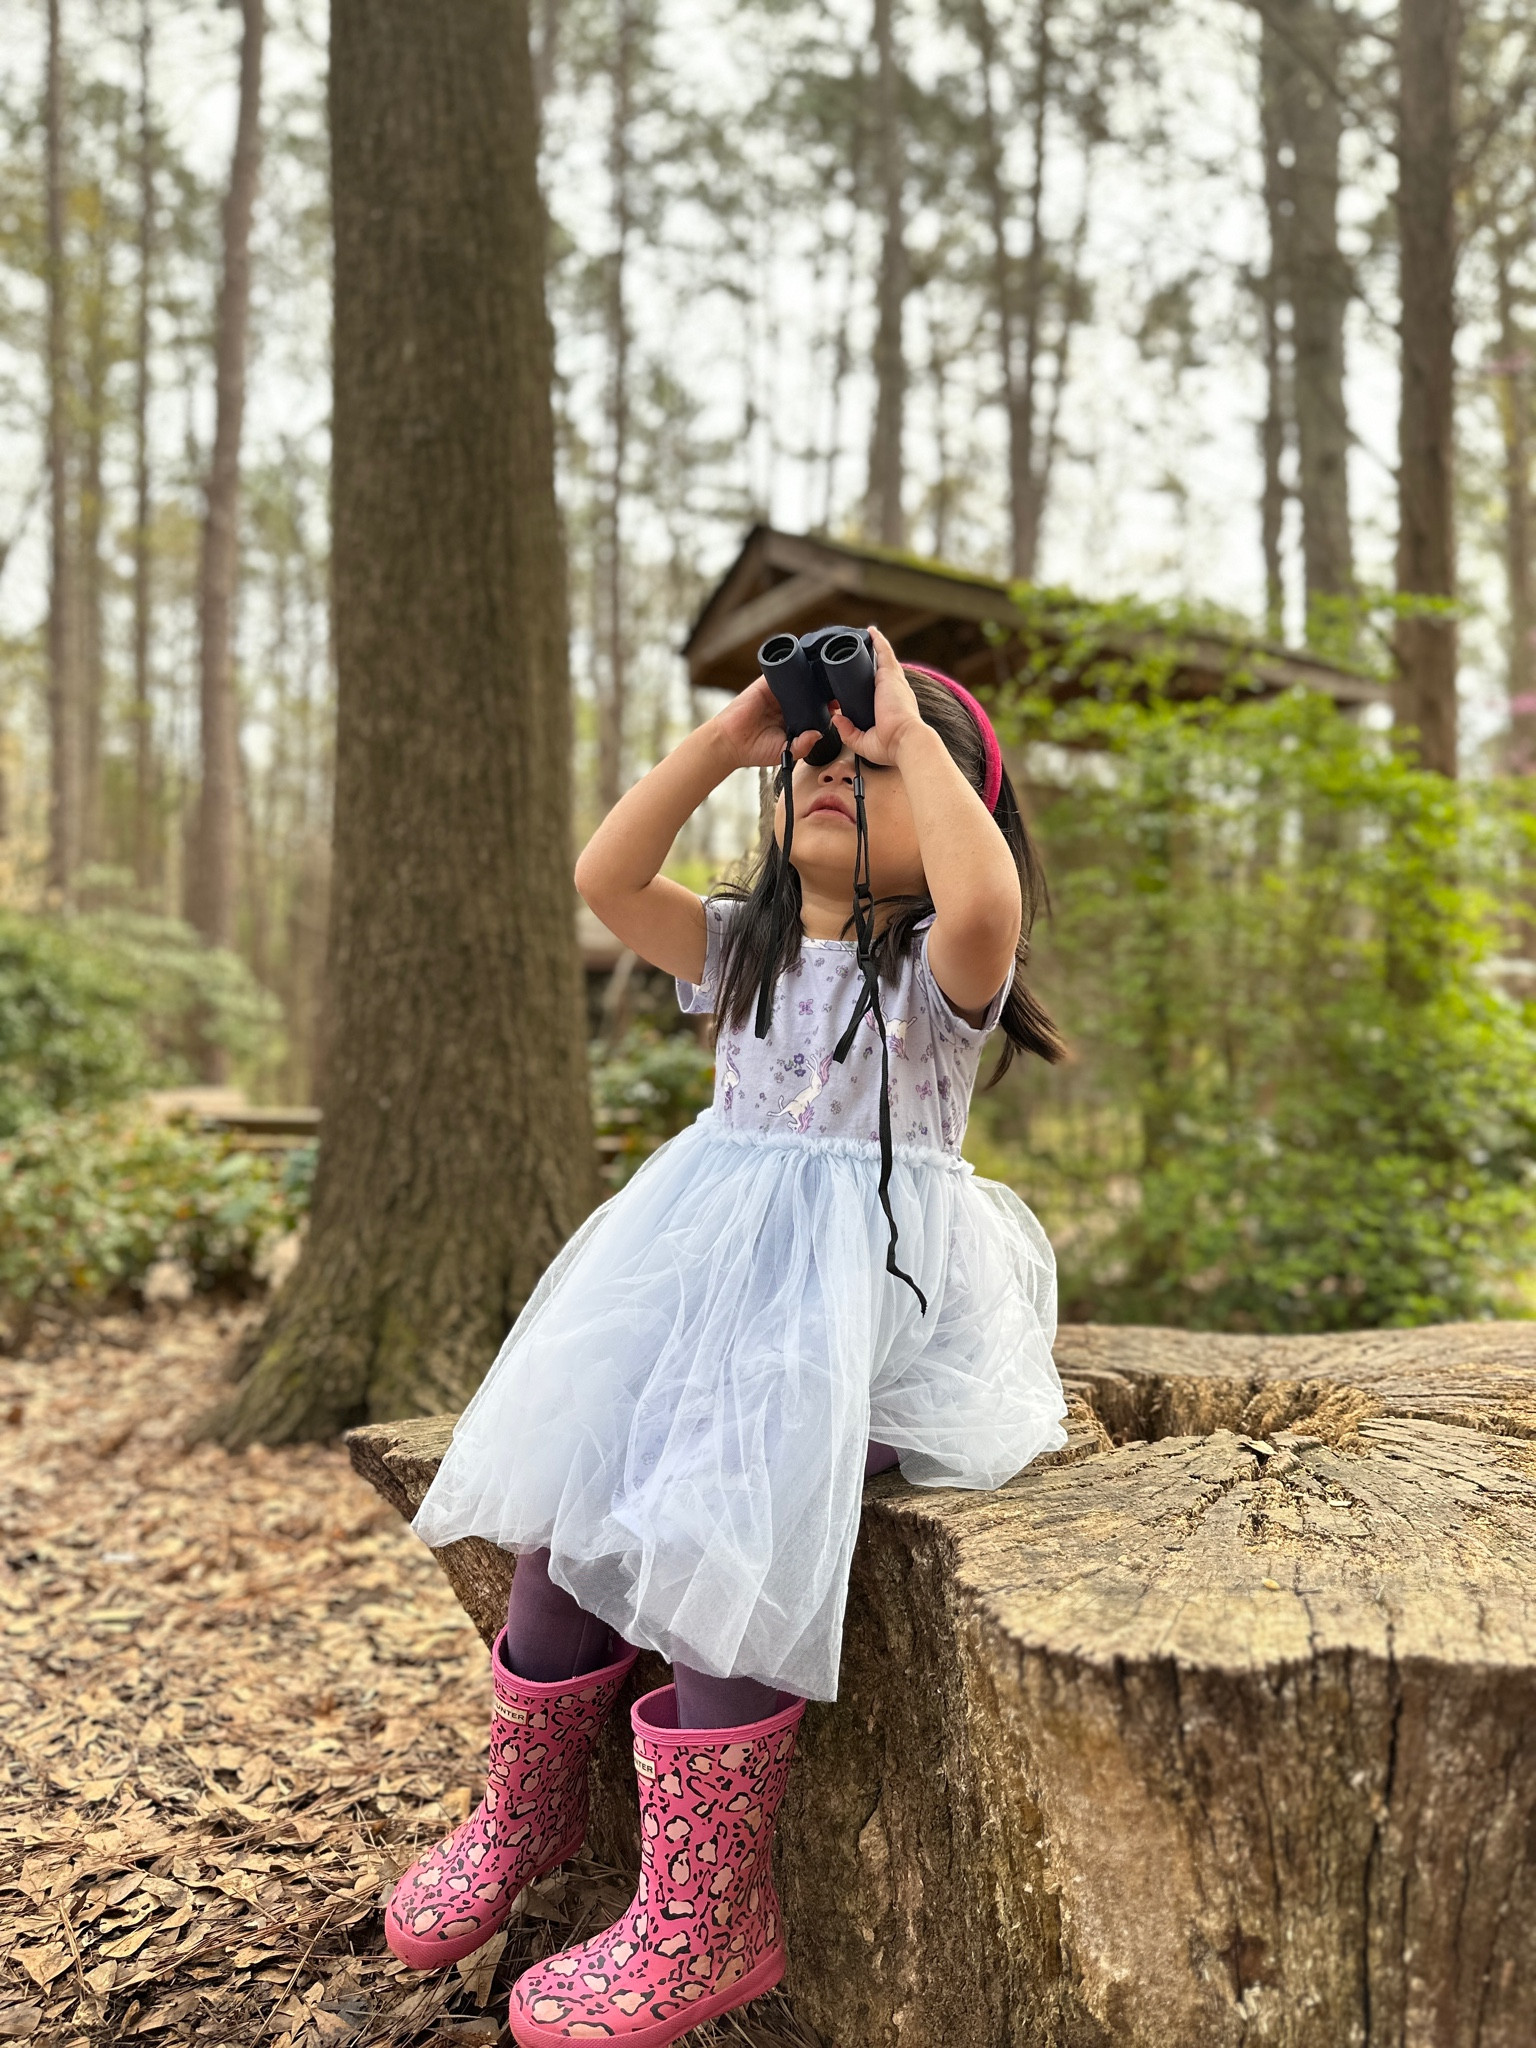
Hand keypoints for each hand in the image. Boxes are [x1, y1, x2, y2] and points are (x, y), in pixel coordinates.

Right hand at [710, 674, 825, 771]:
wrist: (730, 743)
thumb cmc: (755, 749)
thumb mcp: (785, 752)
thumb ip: (802, 745)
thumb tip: (819, 734)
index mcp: (795, 719)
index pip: (816, 708)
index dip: (828, 705)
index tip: (839, 704)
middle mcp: (788, 704)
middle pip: (810, 690)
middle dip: (823, 688)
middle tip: (836, 688)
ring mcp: (777, 692)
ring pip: (798, 678)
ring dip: (810, 674)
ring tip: (824, 674)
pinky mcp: (765, 684)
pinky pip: (780, 670)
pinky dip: (791, 665)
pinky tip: (802, 665)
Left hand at [828, 624, 923, 767]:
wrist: (905, 740)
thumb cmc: (891, 745)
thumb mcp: (864, 742)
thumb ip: (848, 732)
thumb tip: (836, 718)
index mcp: (890, 706)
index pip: (879, 689)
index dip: (870, 683)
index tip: (859, 680)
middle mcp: (894, 691)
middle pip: (880, 670)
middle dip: (871, 661)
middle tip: (860, 652)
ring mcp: (893, 681)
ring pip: (882, 658)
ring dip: (873, 646)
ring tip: (863, 636)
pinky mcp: (889, 674)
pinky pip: (884, 651)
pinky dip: (878, 640)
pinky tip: (870, 631)